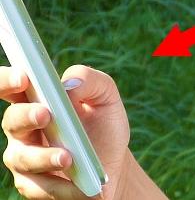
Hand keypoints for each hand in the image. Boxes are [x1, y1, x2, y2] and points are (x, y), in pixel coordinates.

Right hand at [1, 65, 130, 198]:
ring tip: (68, 158)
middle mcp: (23, 128)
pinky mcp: (32, 184)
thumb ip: (91, 81)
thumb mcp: (107, 98)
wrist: (113, 163)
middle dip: (26, 116)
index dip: (8, 80)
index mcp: (37, 101)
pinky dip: (62, 186)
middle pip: (12, 120)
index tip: (23, 77)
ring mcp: (24, 157)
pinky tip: (80, 186)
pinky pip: (39, 187)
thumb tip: (70, 83)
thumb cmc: (104, 125)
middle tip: (46, 115)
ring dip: (44, 157)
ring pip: (22, 157)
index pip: (11, 86)